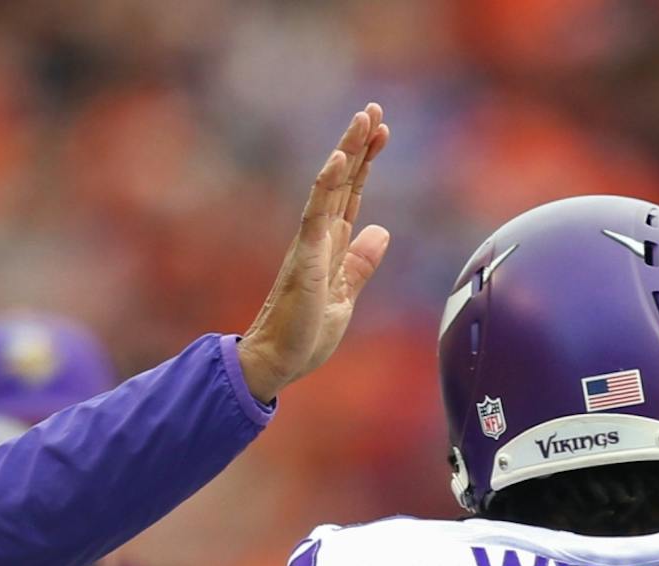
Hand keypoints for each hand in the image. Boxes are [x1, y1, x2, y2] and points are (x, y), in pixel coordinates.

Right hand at [238, 103, 391, 403]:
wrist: (276, 362)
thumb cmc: (303, 335)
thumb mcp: (344, 297)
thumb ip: (360, 264)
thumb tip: (381, 231)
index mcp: (330, 247)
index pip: (351, 196)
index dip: (365, 164)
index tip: (380, 133)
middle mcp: (318, 238)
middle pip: (342, 182)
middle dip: (359, 146)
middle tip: (373, 109)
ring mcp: (310, 246)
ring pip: (330, 188)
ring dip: (347, 153)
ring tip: (362, 119)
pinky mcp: (304, 259)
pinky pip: (316, 215)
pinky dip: (326, 185)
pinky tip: (338, 159)